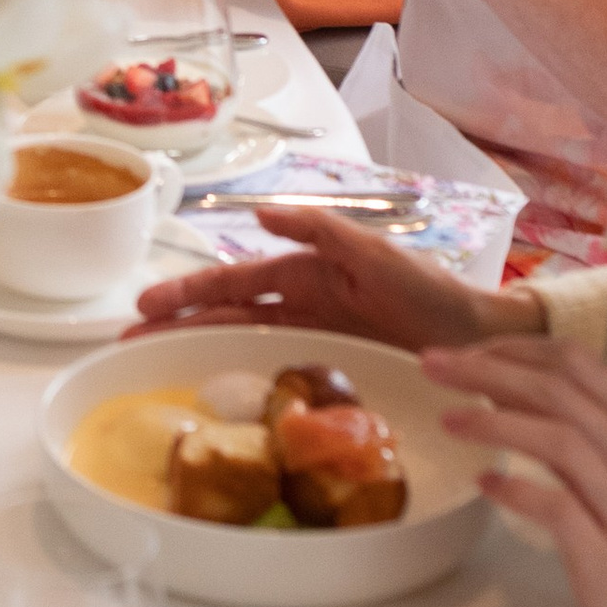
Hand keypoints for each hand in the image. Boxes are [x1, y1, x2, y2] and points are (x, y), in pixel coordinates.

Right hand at [133, 205, 541, 350]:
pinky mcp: (328, 368)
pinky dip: (240, 377)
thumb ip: (322, 230)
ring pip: (242, 342)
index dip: (191, 293)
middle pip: (226, 314)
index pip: (235, 282)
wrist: (478, 341)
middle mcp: (301, 303)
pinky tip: (216, 393)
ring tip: (154, 364)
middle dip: (177, 324)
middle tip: (128, 344)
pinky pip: (274, 371)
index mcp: (306, 270)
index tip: (147, 308)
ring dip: (198, 348)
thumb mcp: (377, 251)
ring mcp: (312, 337)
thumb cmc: (431, 290)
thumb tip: (260, 213)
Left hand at [418, 333, 606, 606]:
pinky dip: (515, 491)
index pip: (578, 363)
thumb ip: (585, 427)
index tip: (467, 352)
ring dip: (494, 422)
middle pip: (560, 392)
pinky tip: (484, 484)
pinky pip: (558, 509)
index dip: (515, 349)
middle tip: (433, 364)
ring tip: (449, 419)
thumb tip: (504, 384)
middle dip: (488, 370)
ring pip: (560, 440)